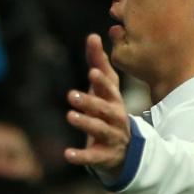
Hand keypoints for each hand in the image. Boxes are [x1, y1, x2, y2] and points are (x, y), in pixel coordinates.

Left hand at [64, 34, 132, 176]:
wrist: (127, 149)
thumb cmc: (110, 112)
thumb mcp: (105, 89)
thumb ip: (98, 64)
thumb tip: (93, 36)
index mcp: (115, 101)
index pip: (110, 89)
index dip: (102, 82)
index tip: (91, 72)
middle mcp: (116, 119)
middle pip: (106, 109)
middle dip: (90, 101)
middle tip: (71, 94)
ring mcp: (112, 138)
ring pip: (100, 130)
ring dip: (85, 123)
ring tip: (70, 115)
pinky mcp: (104, 157)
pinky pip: (93, 157)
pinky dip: (81, 156)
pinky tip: (67, 154)